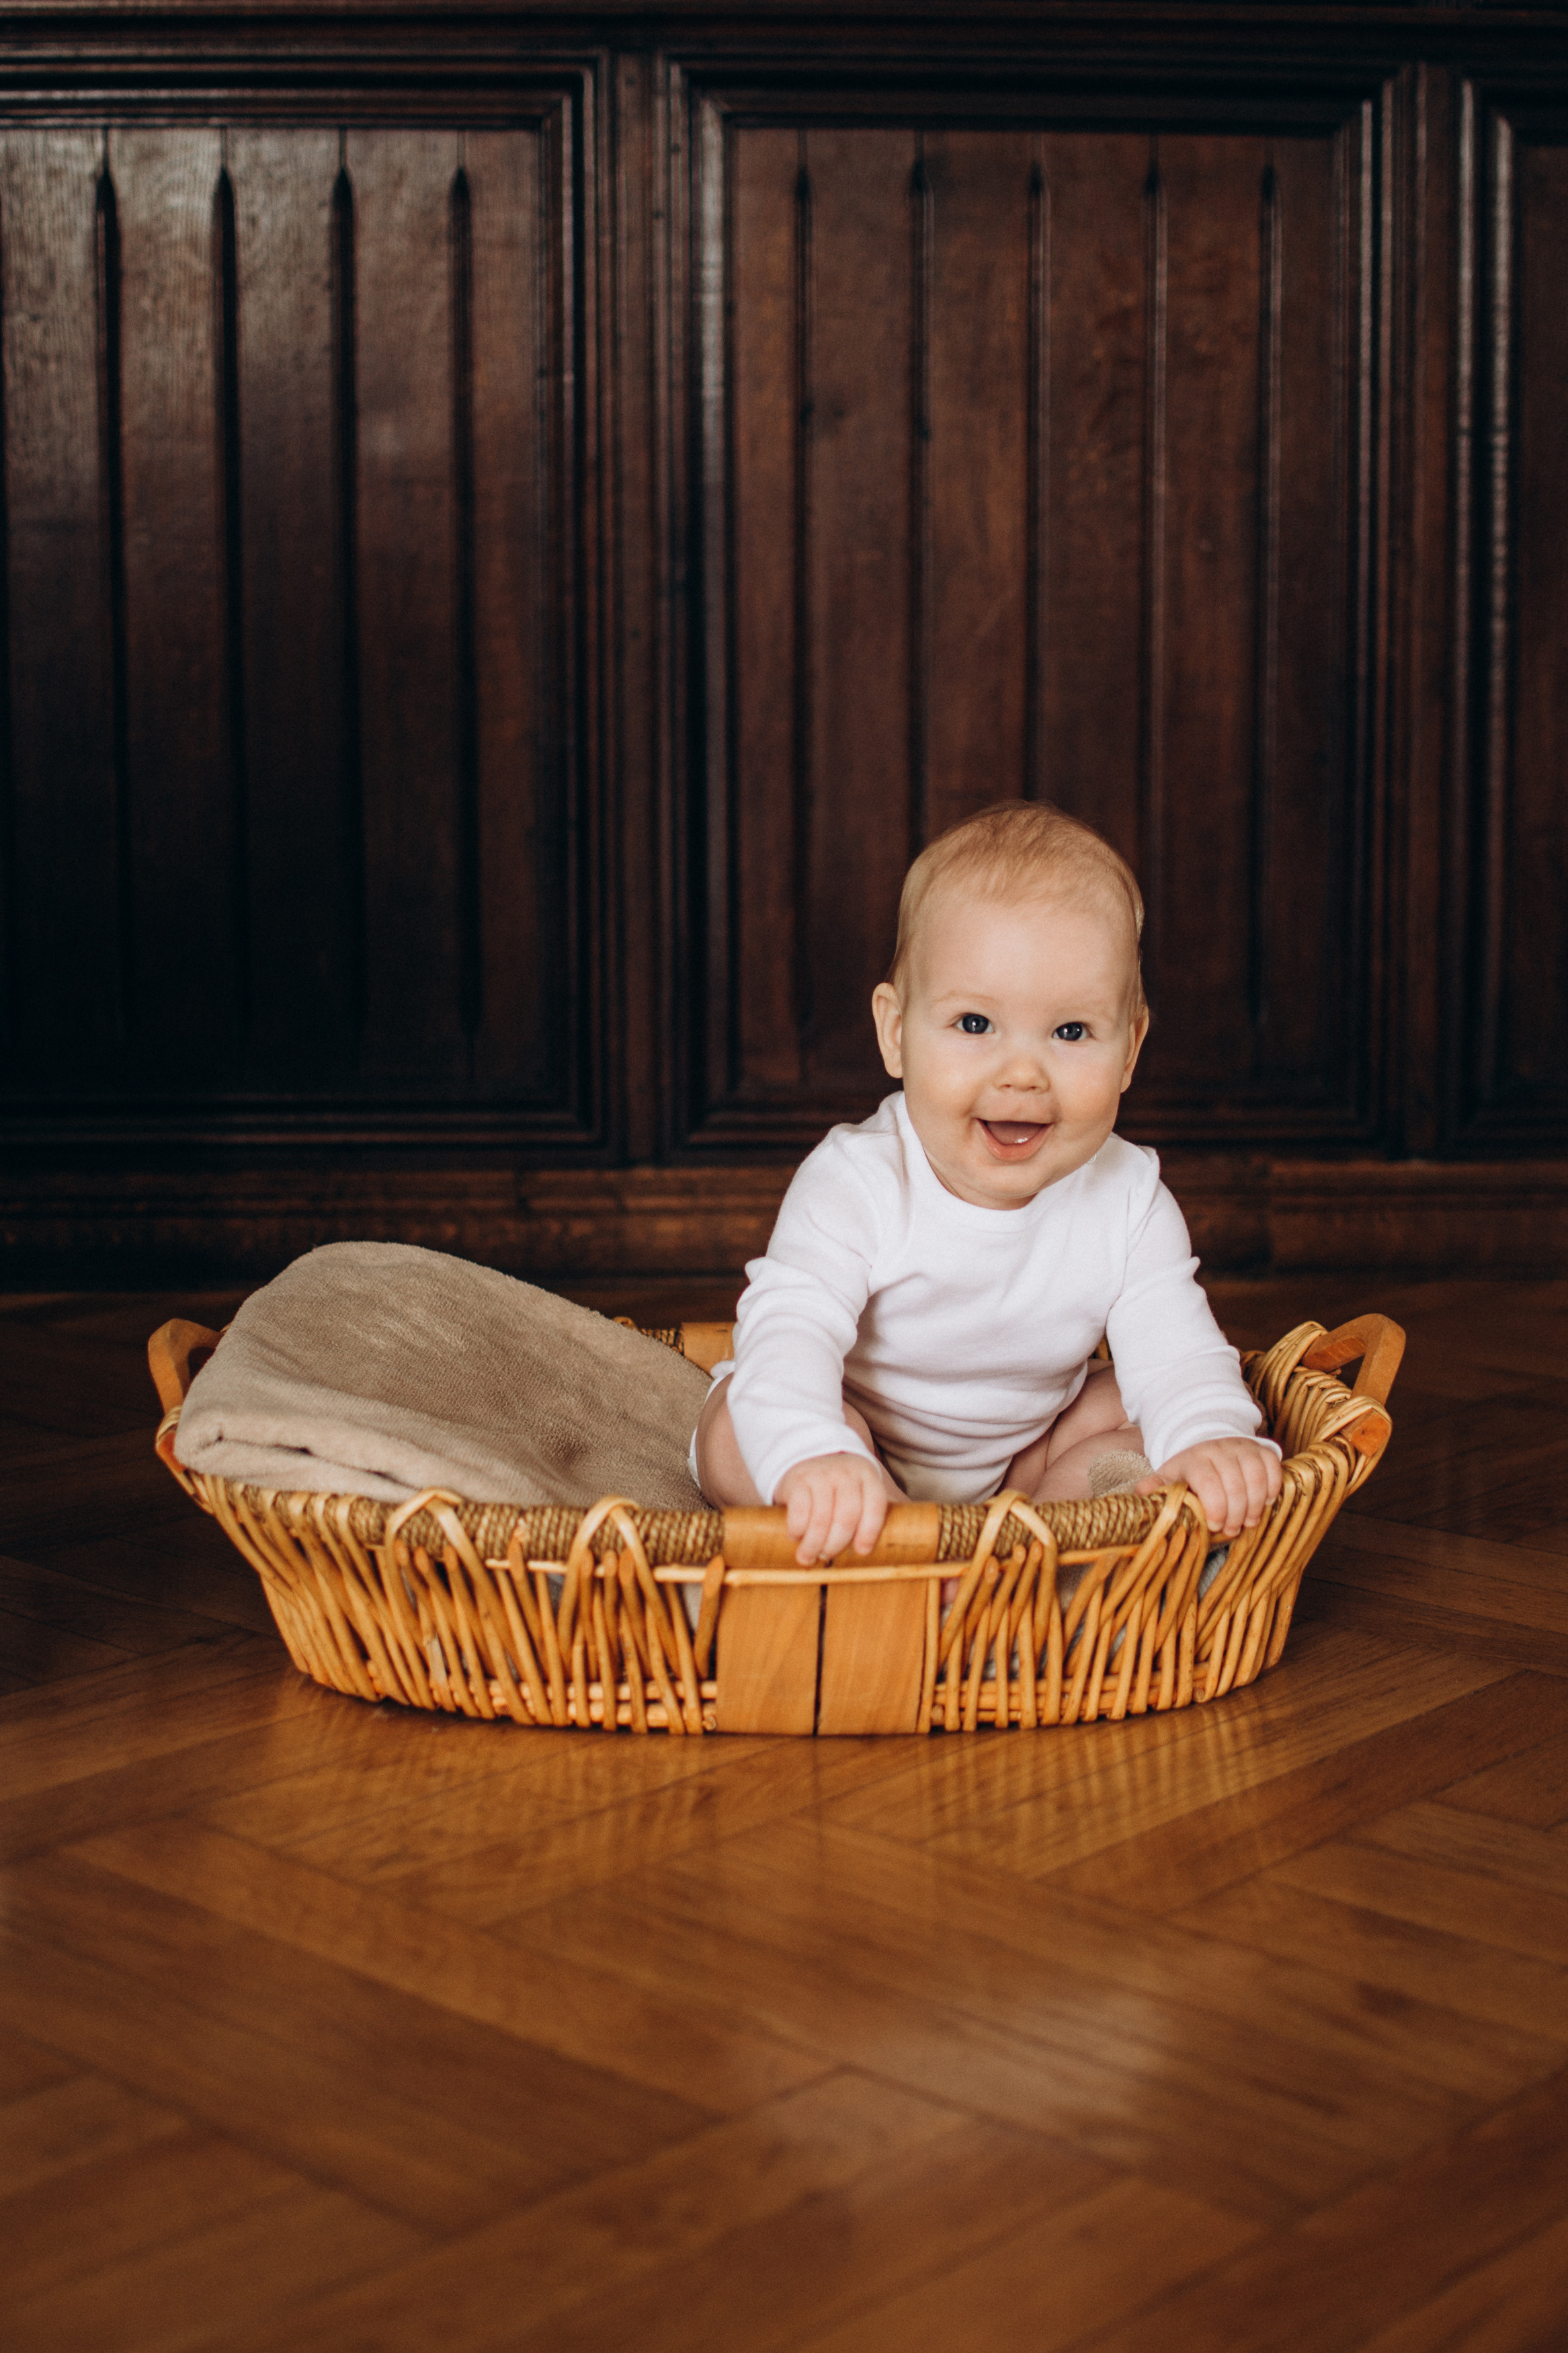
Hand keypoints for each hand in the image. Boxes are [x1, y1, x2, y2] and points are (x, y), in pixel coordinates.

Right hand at [775, 1452, 890, 1564]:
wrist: (807, 1457)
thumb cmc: (838, 1486)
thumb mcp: (859, 1489)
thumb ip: (869, 1512)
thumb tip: (879, 1547)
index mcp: (867, 1476)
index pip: (875, 1505)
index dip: (869, 1532)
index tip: (861, 1552)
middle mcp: (846, 1473)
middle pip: (847, 1516)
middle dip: (837, 1543)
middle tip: (827, 1556)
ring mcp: (821, 1474)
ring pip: (821, 1518)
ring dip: (813, 1543)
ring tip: (808, 1556)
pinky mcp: (798, 1479)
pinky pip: (799, 1511)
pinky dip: (797, 1529)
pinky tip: (795, 1536)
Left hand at [1137, 1438, 1280, 1539]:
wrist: (1209, 1442)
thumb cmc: (1189, 1468)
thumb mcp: (1169, 1476)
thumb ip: (1157, 1486)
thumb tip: (1140, 1495)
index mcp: (1195, 1459)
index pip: (1209, 1483)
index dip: (1214, 1508)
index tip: (1214, 1525)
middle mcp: (1220, 1449)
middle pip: (1235, 1485)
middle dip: (1235, 1514)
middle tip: (1232, 1530)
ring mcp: (1243, 1448)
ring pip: (1256, 1478)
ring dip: (1255, 1505)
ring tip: (1249, 1521)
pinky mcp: (1261, 1449)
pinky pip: (1273, 1469)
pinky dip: (1271, 1489)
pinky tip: (1263, 1503)